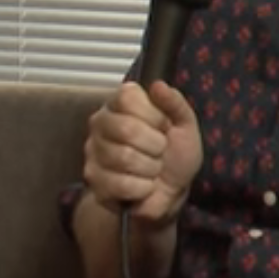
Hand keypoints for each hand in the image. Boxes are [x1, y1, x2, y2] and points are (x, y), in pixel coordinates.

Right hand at [84, 80, 200, 225]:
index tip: (164, 126)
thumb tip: (157, 85)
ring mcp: (93, 150)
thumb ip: (175, 103)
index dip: (154, 115)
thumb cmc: (175, 154)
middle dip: (155, 145)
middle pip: (126, 128)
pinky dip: (142, 188)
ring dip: (150, 168)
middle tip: (159, 150)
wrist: (170, 192)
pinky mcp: (93, 178)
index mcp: (121, 102)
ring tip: (152, 168)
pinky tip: (143, 185)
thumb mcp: (185, 125)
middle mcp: (101, 122)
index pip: (128, 97)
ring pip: (124, 157)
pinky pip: (121, 183)